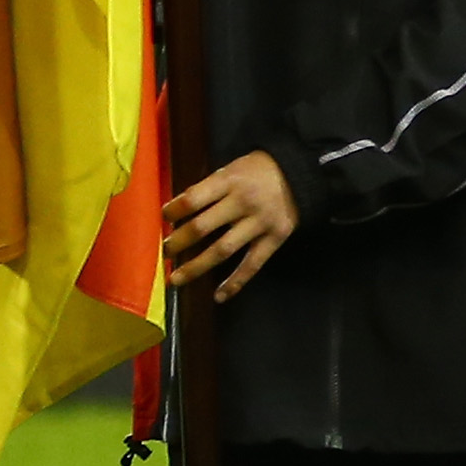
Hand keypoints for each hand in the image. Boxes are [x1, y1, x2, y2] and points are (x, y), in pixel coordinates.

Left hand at [162, 150, 300, 297]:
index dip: (174, 211)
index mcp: (229, 181)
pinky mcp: (274, 238)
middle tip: (166, 251)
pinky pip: (252, 264)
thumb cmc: (257, 170)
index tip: (163, 218)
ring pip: (222, 250)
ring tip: (176, 278)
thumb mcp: (231, 169)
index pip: (193, 199)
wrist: (301, 173)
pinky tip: (219, 296)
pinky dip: (235, 282)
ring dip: (196, 266)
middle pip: (203, 227)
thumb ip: (209, 188)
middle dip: (179, 242)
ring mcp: (260, 223)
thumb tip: (178, 213)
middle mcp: (243, 202)